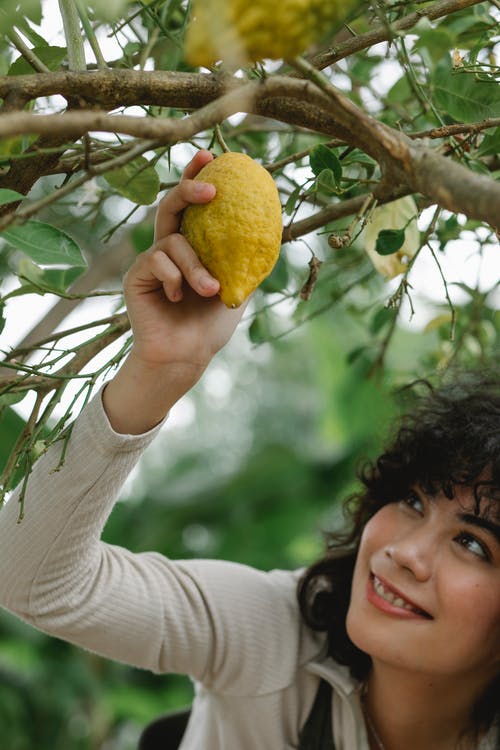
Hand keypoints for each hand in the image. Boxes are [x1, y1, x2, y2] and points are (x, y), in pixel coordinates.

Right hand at [124, 149, 243, 371]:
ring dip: (195, 266)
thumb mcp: (237, 287)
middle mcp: (169, 247)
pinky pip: (156, 261)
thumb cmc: (211, 324)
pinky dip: (175, 278)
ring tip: (211, 290)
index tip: (213, 156)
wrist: (186, 356)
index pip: (193, 206)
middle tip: (210, 187)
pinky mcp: (136, 276)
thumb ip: (245, 258)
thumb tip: (275, 227)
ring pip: (171, 241)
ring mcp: (151, 261)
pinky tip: (179, 299)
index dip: (198, 178)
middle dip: (188, 188)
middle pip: (171, 205)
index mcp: (192, 246)